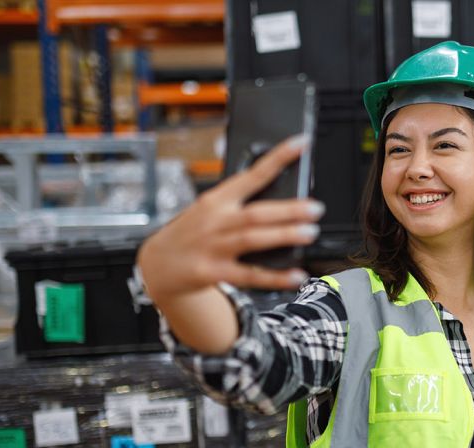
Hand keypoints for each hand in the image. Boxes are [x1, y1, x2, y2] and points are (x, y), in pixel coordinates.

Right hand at [138, 135, 322, 300]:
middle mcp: (216, 221)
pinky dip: (275, 277)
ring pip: (253, 239)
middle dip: (288, 210)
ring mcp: (213, 247)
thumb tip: (283, 199)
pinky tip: (296, 275)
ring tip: (310, 233)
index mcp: (217, 199)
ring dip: (283, 235)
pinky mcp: (212, 272)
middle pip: (256, 212)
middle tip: (316, 208)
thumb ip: (239, 202)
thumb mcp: (208, 209)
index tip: (300, 143)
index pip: (251, 174)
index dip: (277, 158)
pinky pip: (249, 276)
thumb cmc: (191, 233)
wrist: (157, 264)